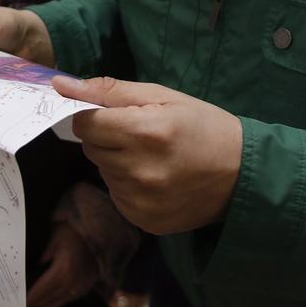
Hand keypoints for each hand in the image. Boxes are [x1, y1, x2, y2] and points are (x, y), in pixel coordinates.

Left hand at [25, 223, 100, 306]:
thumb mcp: (54, 240)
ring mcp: (81, 285)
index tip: (18, 306)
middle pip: (49, 298)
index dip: (29, 299)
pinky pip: (71, 298)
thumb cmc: (73, 232)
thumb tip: (32, 270)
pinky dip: (59, 303)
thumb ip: (42, 257)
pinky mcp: (88, 285)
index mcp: (62, 270)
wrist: (99, 232)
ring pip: (60, 300)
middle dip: (35, 305)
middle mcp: (71, 282)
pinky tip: (53, 305)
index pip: (41, 290)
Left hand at [53, 76, 242, 235]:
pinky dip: (128, 184)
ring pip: (103, 171)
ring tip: (153, 157)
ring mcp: (141, 201)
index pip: (85, 122)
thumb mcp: (164, 97)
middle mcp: (139, 171)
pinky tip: (156, 178)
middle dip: (108, 137)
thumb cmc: (204, 126)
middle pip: (91, 148)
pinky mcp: (144, 221)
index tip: (114, 113)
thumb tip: (62, 85)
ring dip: (118, 161)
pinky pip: (117, 195)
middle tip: (142, 133)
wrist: (243, 174)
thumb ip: (110, 91)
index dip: (95, 114)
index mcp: (144, 132)